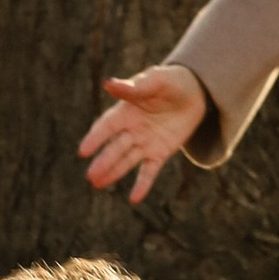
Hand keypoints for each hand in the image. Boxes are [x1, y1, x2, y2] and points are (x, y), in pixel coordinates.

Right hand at [78, 63, 207, 202]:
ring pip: (127, 160)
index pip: (107, 126)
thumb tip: (107, 83)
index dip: (95, 138)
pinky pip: (149, 171)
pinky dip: (143, 184)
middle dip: (103, 162)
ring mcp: (145, 143)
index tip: (83, 151)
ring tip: (98, 185)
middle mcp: (132, 129)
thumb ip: (133, 87)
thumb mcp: (156, 80)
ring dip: (114, 172)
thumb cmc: (171, 82)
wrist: (195, 93)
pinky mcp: (159, 153)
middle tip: (91, 177)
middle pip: (115, 147)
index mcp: (126, 111)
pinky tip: (134, 199)